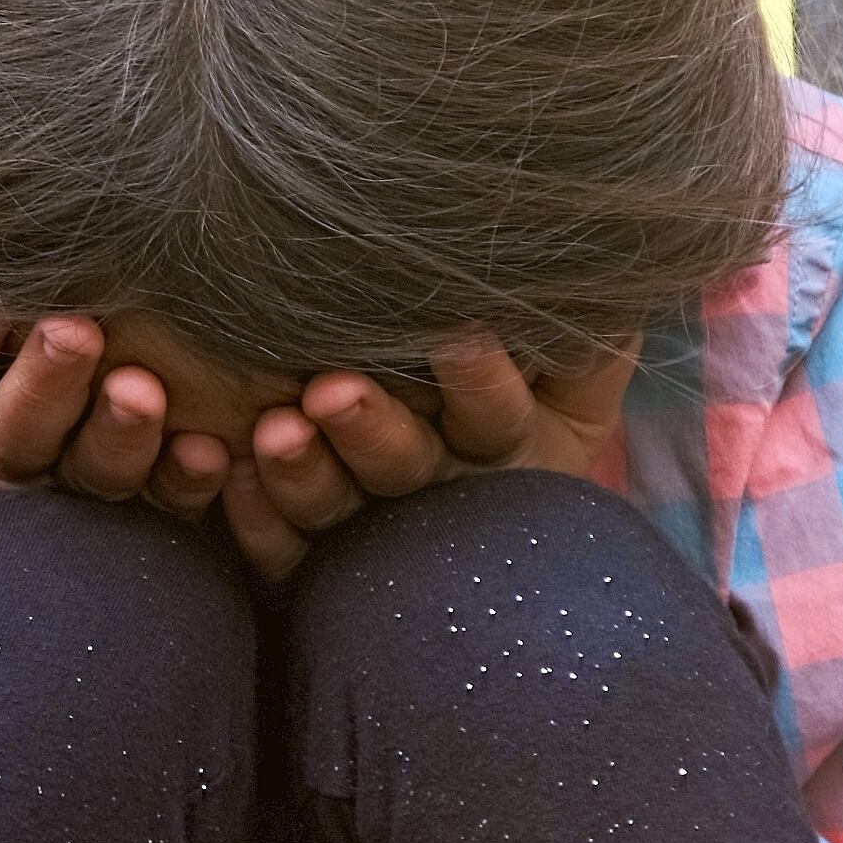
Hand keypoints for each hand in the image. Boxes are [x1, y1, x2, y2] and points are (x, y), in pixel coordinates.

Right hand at [0, 303, 233, 518]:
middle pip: (16, 432)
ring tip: (143, 391)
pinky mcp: (133, 536)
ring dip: (118, 435)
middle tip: (76, 328)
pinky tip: (211, 451)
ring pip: (92, 476)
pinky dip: (185, 484)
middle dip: (42, 382)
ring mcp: (65, 509)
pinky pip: (165, 516)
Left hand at [218, 330, 640, 579]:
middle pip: (408, 470)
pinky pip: (282, 554)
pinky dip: (257, 520)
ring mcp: (375, 530)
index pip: (497, 417)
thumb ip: (589, 336)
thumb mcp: (574, 371)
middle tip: (330, 389)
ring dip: (305, 474)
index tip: (456, 333)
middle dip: (372, 431)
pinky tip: (231, 476)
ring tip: (275, 431)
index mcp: (507, 445)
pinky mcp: (313, 562)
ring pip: (336, 512)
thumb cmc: (526, 383)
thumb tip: (610, 279)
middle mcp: (441, 493)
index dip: (479, 383)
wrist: (456, 451)